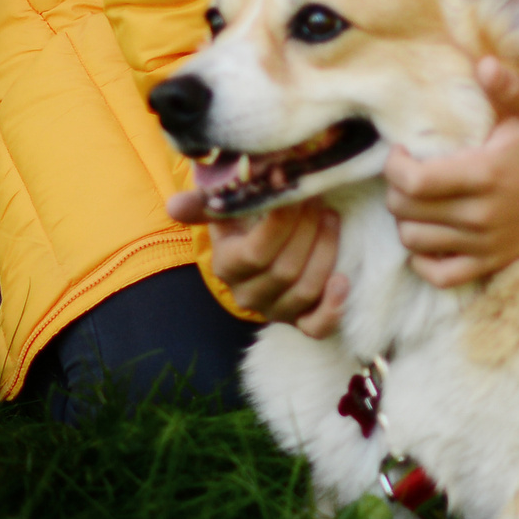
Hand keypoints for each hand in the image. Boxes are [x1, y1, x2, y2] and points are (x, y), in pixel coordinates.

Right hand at [166, 191, 347, 337]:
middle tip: (318, 201)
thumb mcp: (226, 207)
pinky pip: (316, 327)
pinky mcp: (300, 321)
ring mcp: (275, 310)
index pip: (257, 253)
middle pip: (285, 270)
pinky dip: (333, 307)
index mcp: (227, 266)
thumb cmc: (248, 219)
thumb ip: (205, 203)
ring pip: (304, 290)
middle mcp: (248, 295)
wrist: (263, 242)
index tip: (297, 191)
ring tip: (331, 218)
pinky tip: (343, 281)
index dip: (282, 222)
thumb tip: (174, 205)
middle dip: (308, 230)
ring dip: (325, 251)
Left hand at [383, 55, 518, 286]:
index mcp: (486, 174)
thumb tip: (484, 63)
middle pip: (407, 212)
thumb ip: (506, 87)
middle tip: (407, 173)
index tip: (400, 152)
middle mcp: (483, 214)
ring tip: (416, 200)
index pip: (415, 183)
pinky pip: (441, 275)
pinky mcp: (493, 260)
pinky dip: (423, 260)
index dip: (394, 168)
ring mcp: (487, 242)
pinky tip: (428, 236)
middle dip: (396, 191)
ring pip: (416, 242)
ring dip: (406, 221)